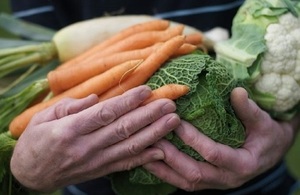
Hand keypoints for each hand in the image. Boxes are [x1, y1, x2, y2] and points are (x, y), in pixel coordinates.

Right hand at [10, 85, 180, 191]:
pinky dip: (145, 158)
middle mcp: (86, 146)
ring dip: (154, 134)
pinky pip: (126, 164)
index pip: (105, 113)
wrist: (30, 175)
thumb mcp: (42, 118)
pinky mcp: (100, 171)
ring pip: (130, 147)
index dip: (128, 102)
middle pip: (123, 129)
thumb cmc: (35, 142)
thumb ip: (70, 107)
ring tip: (173, 121)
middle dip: (149, 115)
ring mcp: (95, 161)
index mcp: (70, 130)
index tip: (147, 91)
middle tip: (169, 103)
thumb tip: (95, 99)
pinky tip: (161, 150)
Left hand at [143, 87, 298, 190]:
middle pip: (195, 173)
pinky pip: (184, 183)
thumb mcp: (264, 122)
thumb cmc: (267, 135)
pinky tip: (151, 162)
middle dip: (172, 156)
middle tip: (155, 138)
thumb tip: (237, 92)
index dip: (194, 139)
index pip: (214, 154)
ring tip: (145, 153)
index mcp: (243, 164)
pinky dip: (166, 174)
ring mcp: (216, 183)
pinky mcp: (207, 182)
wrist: (269, 152)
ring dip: (164, 169)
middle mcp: (228, 179)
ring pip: (186, 182)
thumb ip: (250, 109)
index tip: (177, 122)